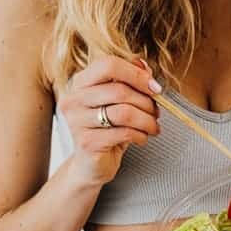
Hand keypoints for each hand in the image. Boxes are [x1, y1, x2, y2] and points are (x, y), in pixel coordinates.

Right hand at [59, 56, 162, 187]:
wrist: (91, 165)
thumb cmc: (108, 130)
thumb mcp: (120, 103)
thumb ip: (130, 81)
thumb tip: (144, 66)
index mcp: (80, 82)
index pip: (108, 65)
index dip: (136, 74)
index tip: (155, 88)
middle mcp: (73, 99)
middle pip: (119, 90)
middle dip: (146, 102)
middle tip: (157, 112)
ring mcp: (77, 121)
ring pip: (124, 113)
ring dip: (147, 120)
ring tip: (153, 127)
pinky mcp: (87, 142)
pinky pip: (123, 133)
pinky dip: (140, 135)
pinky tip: (142, 139)